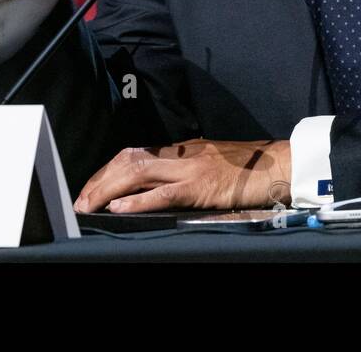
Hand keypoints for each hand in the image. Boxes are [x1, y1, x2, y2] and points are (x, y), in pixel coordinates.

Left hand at [73, 139, 291, 212]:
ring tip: (88, 205)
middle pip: (128, 160)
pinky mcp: (202, 187)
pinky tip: (119, 209)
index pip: (133, 155)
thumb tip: (158, 188)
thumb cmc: (250, 169)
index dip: (107, 171)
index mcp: (182, 150)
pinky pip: (163, 193)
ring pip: (137, 173)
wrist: (281, 164)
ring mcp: (190, 168)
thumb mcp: (212, 163)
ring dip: (107, 190)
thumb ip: (186, 171)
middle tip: (79, 200)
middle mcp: (181, 155)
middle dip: (99, 180)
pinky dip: (137, 202)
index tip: (90, 188)